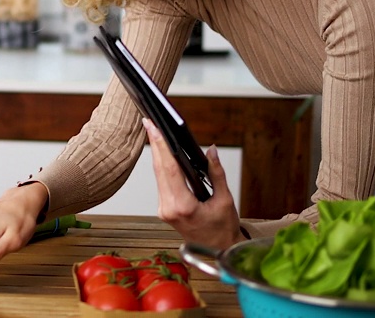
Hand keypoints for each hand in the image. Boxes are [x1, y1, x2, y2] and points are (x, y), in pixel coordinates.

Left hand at [143, 117, 243, 249]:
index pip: (169, 170)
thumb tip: (211, 150)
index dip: (161, 147)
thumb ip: (216, 173)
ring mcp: (163, 209)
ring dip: (156, 153)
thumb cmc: (223, 229)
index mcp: (183, 207)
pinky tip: (161, 153)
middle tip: (149, 122)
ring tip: (154, 132)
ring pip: (158, 175)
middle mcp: (168, 208)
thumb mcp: (225, 200)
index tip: (155, 129)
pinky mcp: (164, 209)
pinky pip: (161, 182)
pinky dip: (162, 166)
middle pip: (159, 170)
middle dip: (154, 144)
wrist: (218, 251)